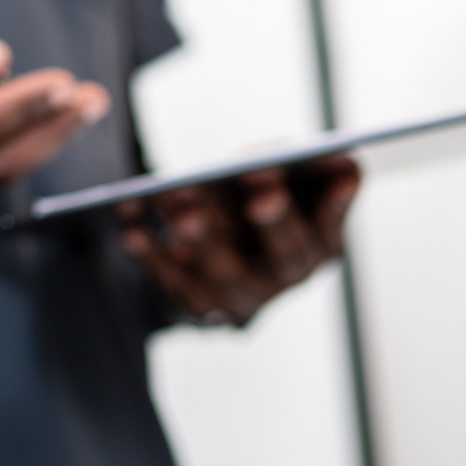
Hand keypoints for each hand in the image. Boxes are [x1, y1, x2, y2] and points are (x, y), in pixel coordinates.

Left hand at [116, 156, 359, 327]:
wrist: (212, 259)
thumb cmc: (253, 207)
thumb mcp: (280, 182)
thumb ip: (294, 166)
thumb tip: (307, 158)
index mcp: (321, 243)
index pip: (332, 224)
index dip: (332, 203)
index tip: (332, 175)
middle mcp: (287, 276)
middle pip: (287, 253)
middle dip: (276, 218)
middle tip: (261, 187)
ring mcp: (243, 296)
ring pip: (226, 272)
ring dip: (204, 235)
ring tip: (181, 201)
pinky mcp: (199, 307)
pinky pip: (173, 283)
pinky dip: (151, 255)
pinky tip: (132, 229)